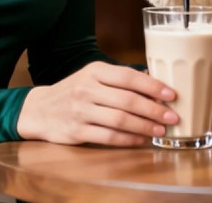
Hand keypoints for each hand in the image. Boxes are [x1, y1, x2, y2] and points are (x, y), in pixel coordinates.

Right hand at [17, 61, 178, 146]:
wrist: (40, 109)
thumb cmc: (74, 91)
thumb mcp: (93, 76)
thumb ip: (120, 80)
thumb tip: (155, 85)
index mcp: (95, 71)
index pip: (129, 77)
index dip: (153, 86)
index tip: (172, 94)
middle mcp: (87, 89)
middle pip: (127, 100)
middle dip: (154, 110)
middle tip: (172, 117)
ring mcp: (81, 111)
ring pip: (120, 120)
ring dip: (144, 126)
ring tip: (160, 130)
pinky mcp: (77, 131)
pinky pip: (108, 137)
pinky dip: (128, 139)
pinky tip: (141, 139)